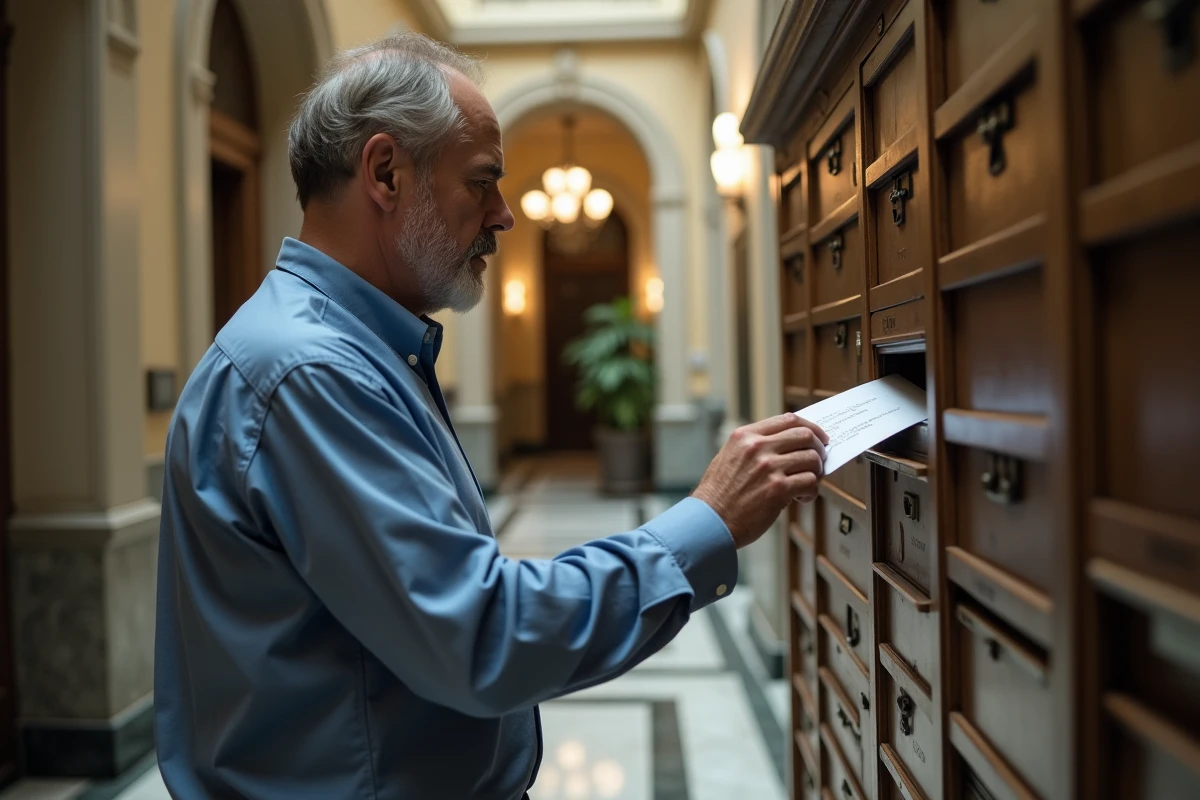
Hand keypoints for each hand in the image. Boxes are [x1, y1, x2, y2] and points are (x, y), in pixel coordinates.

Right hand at [692, 414, 828, 548]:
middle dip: (819, 449)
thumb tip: (787, 444)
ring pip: (812, 459)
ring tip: (806, 484)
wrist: (709, 521)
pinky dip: (811, 492)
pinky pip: (810, 482)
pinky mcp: (778, 490)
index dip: (810, 427)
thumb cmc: (718, 494)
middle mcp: (757, 447)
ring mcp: (768, 468)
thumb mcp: (729, 456)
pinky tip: (801, 499)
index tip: (819, 437)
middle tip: (819, 461)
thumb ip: (753, 446)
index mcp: (745, 436)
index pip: (788, 420)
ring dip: (816, 472)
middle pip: (805, 435)